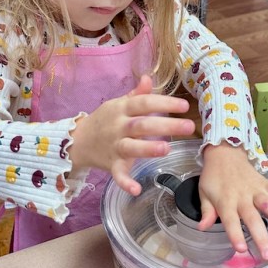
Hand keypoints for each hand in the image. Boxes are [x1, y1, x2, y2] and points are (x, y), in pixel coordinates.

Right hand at [69, 75, 195, 194]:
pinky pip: (118, 174)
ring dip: (148, 149)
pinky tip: (136, 189)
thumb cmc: (105, 120)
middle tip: (189, 126)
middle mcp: (119, 126)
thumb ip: (137, 94)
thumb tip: (148, 78)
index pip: (144, 103)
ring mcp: (115, 146)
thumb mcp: (119, 104)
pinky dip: (125, 183)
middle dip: (165, 125)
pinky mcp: (111, 165)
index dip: (163, 103)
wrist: (78, 140)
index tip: (183, 106)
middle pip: (142, 125)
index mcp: (122, 109)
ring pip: (131, 147)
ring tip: (166, 148)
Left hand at [197, 142, 267, 260]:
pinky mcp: (264, 183)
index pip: (230, 221)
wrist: (223, 153)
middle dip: (261, 237)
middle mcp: (242, 197)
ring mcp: (255, 189)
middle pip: (252, 218)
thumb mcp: (204, 193)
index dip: (235, 235)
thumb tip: (202, 228)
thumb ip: (206, 211)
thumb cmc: (213, 177)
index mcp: (225, 201)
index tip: (241, 250)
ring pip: (267, 203)